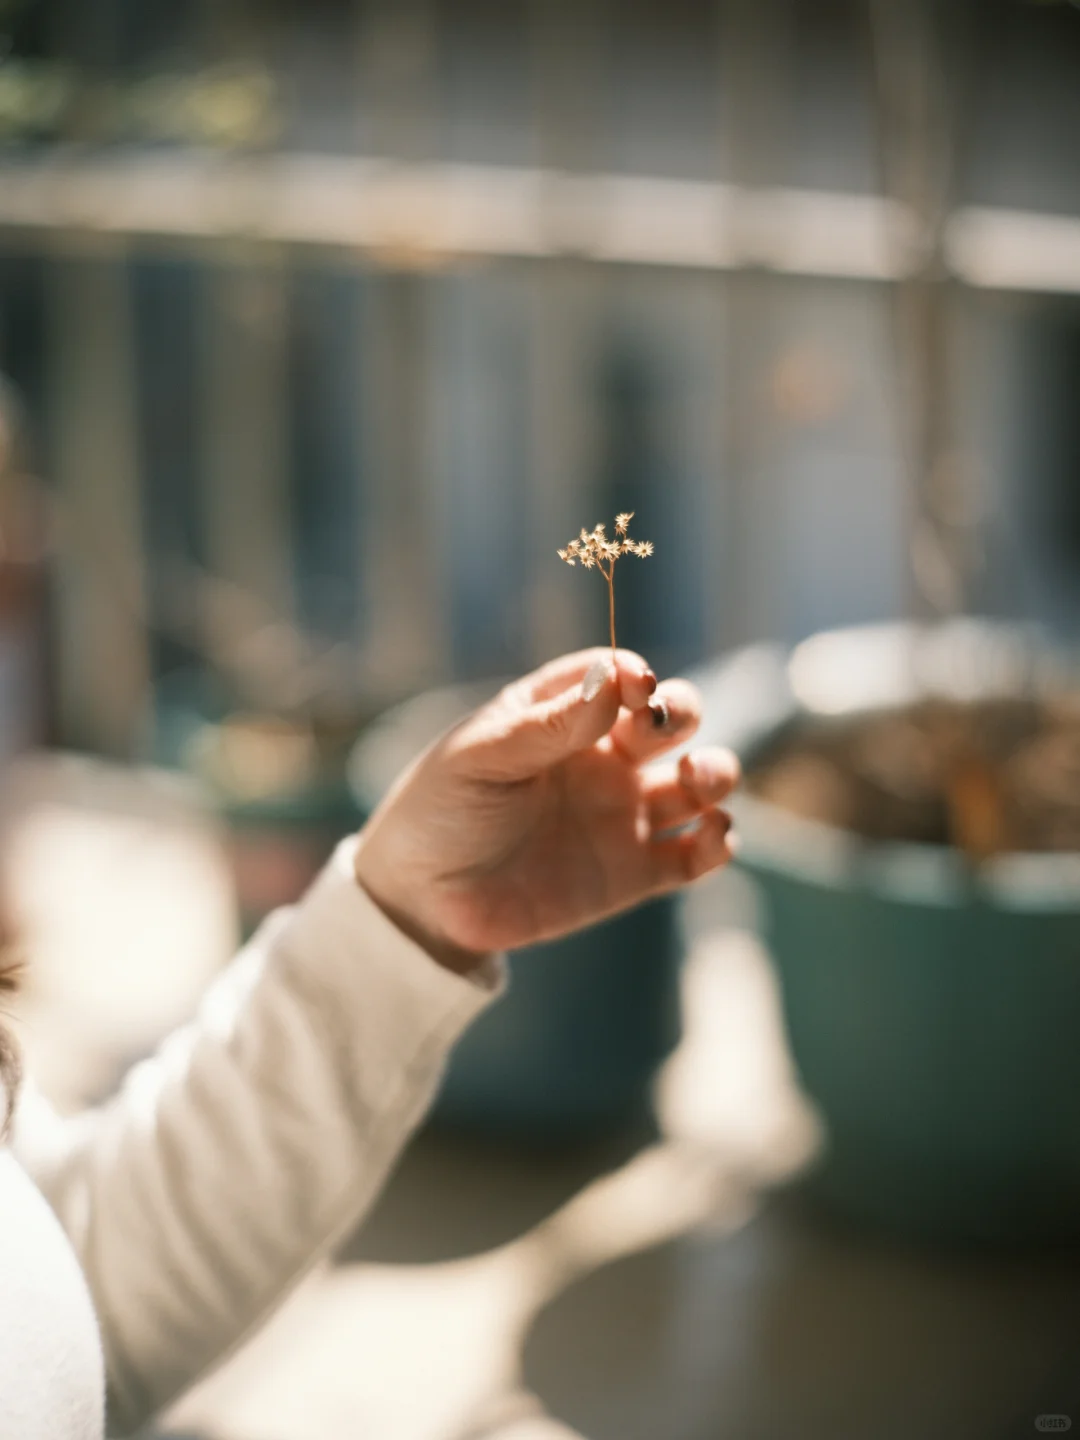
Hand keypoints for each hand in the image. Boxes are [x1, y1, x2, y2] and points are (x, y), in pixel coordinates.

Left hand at [353, 649, 739, 972]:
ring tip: (696, 782)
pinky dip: (720, 841)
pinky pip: (696, 854)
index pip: (617, 676)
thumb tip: (616, 682)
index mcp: (561, 716)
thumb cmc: (441, 812)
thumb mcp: (481, 757)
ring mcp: (621, 814)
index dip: (635, 676)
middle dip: (681, 712)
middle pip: (670, 718)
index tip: (635, 689)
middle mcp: (601, 758)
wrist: (421, 903)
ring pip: (698, 782)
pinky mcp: (633, 873)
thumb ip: (549, 724)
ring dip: (716, 773)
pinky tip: (711, 835)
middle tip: (657, 729)